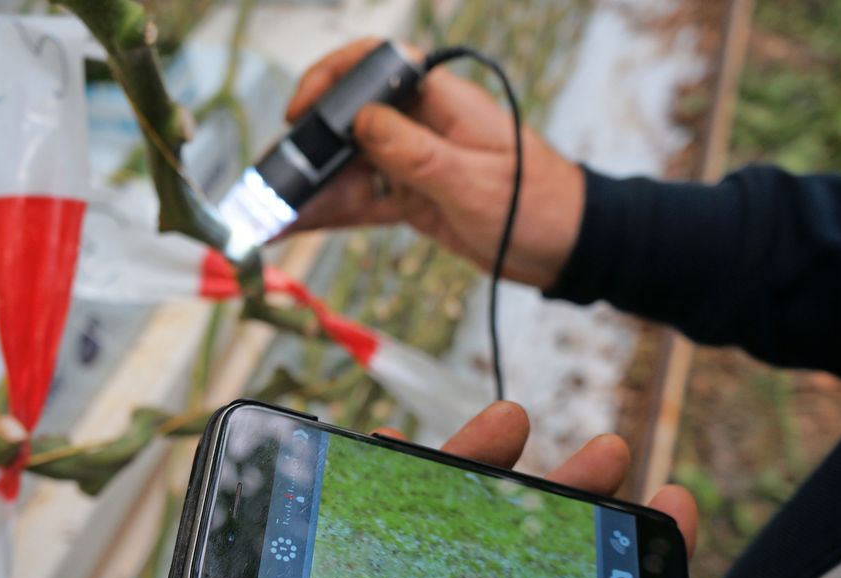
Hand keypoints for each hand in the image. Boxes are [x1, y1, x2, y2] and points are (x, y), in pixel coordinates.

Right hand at [281, 39, 584, 289]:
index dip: (331, 79)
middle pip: (349, 123)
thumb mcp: (473, 180)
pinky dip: (331, 212)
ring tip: (271, 213)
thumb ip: (415, 152)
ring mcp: (413, 163)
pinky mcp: (412, 198)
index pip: (376, 66)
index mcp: (441, 101)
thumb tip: (361, 121)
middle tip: (272, 178)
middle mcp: (421, 125)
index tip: (301, 110)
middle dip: (308, 147)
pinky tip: (296, 224)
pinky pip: (362, 200)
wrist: (568, 249)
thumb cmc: (538, 204)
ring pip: (349, 167)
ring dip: (312, 188)